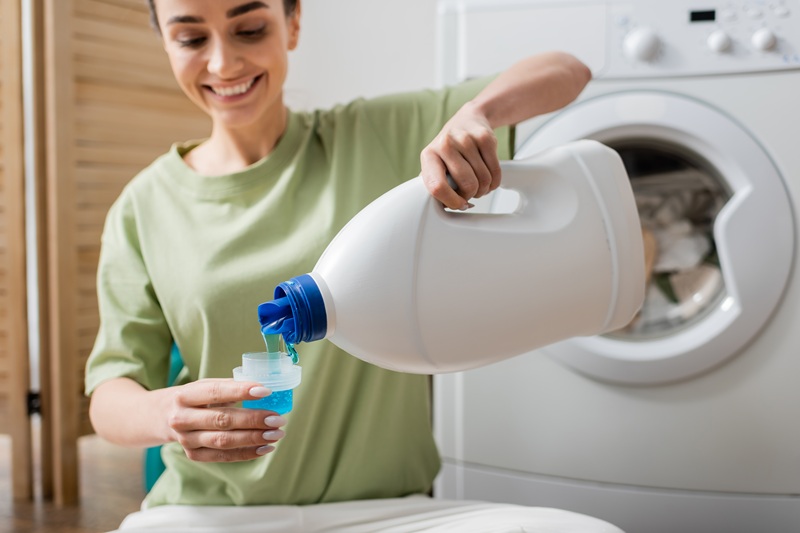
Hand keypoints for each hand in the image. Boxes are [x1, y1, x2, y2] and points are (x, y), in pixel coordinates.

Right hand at [164, 378, 286, 461]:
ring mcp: (186, 439)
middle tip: (278, 418)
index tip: (266, 391)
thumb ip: (230, 387)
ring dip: (254, 438)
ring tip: (276, 434)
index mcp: (185, 395)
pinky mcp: (193, 455)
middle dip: (254, 419)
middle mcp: (182, 418)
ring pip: (224, 441)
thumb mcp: (203, 386)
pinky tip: (265, 448)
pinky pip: (223, 456)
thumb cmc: (192, 398)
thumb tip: (265, 391)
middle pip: (223, 420)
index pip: (216, 392)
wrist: (159, 418)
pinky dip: (246, 453)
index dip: (242, 391)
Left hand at [420, 101, 501, 209]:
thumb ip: (437, 185)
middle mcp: (445, 145)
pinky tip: (488, 177)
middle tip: (470, 193)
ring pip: (483, 180)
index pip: (437, 186)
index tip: (458, 204)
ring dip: (484, 189)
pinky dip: (494, 181)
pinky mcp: (485, 138)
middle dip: (471, 195)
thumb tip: (447, 208)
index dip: (451, 201)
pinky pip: (495, 171)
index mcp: (429, 155)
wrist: (468, 120)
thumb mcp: (436, 165)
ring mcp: (466, 139)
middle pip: (467, 185)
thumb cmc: (450, 150)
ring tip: (478, 184)